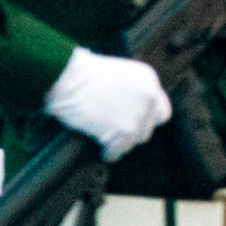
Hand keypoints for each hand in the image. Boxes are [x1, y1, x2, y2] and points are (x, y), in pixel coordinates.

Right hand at [42, 47, 171, 161]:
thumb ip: (129, 90)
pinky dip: (106, 151)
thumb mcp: (115, 73)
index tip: (132, 121)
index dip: (145, 118)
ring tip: (101, 133)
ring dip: (118, 141)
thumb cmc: (79, 72)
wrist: (64, 77)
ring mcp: (138, 116)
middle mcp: (149, 98)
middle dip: (130, 130)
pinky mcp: (124, 132)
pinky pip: (116, 152)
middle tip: (112, 127)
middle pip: (147, 129)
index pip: (160, 110)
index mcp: (148, 80)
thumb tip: (127, 107)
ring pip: (133, 142)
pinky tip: (96, 142)